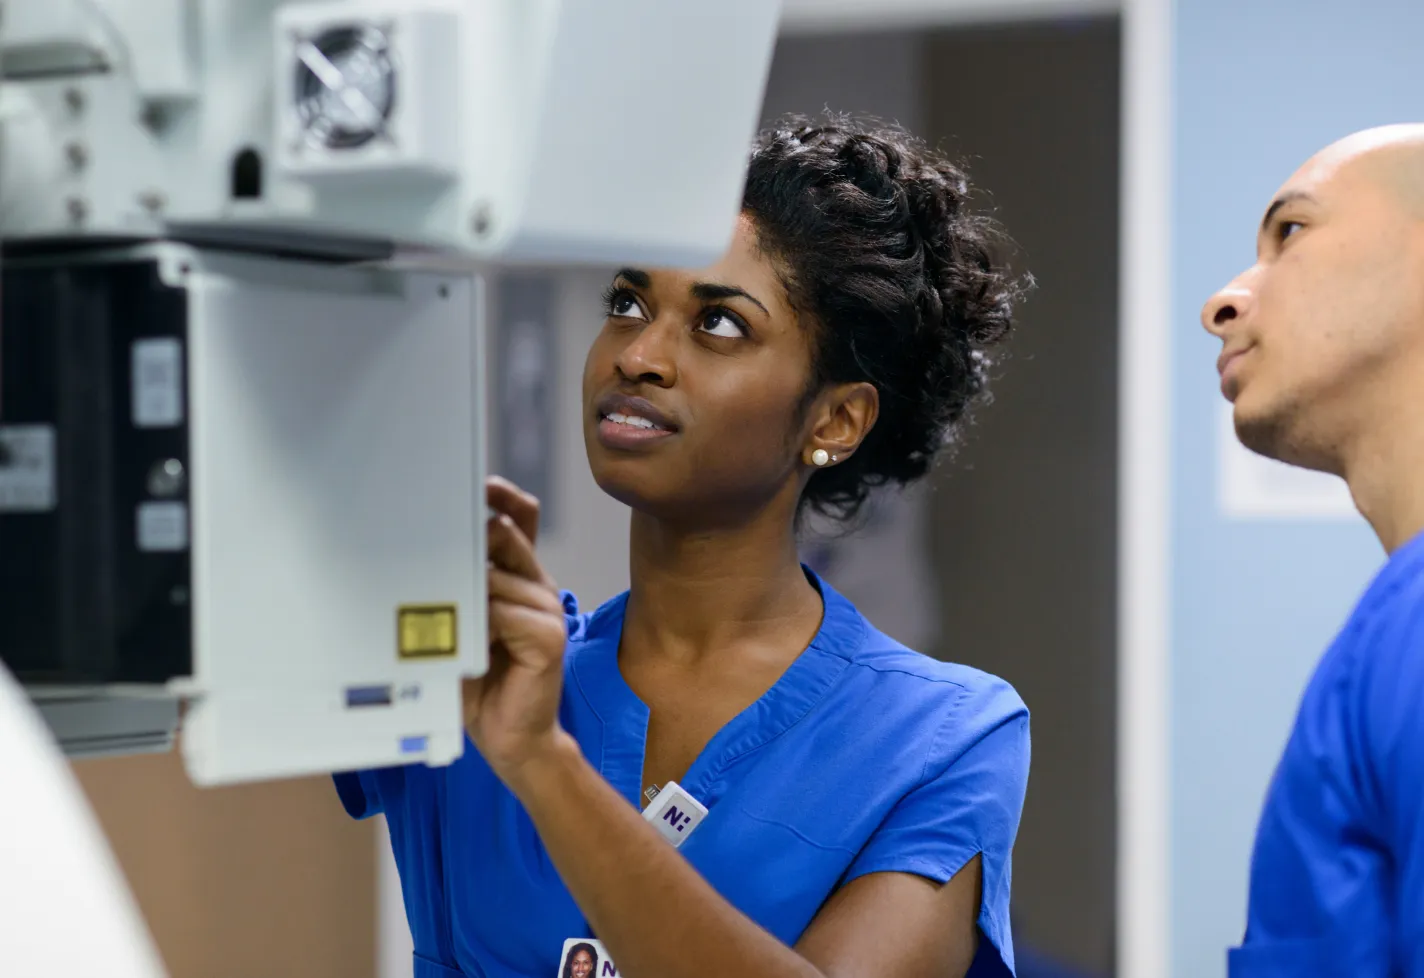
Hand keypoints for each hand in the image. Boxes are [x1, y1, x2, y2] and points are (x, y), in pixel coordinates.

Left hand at [463, 477, 570, 782]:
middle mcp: (538, 584)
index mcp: (519, 576)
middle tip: (436, 568)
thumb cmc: (478, 683)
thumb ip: (453, 591)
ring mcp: (548, 608)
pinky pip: (505, 612)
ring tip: (452, 632)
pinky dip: (482, 628)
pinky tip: (472, 648)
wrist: (510, 737)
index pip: (520, 514)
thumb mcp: (458, 627)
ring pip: (498, 576)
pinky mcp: (550, 636)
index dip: (499, 493)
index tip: (470, 484)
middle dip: (468, 544)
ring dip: (467, 601)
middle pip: (505, 534)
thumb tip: (418, 554)